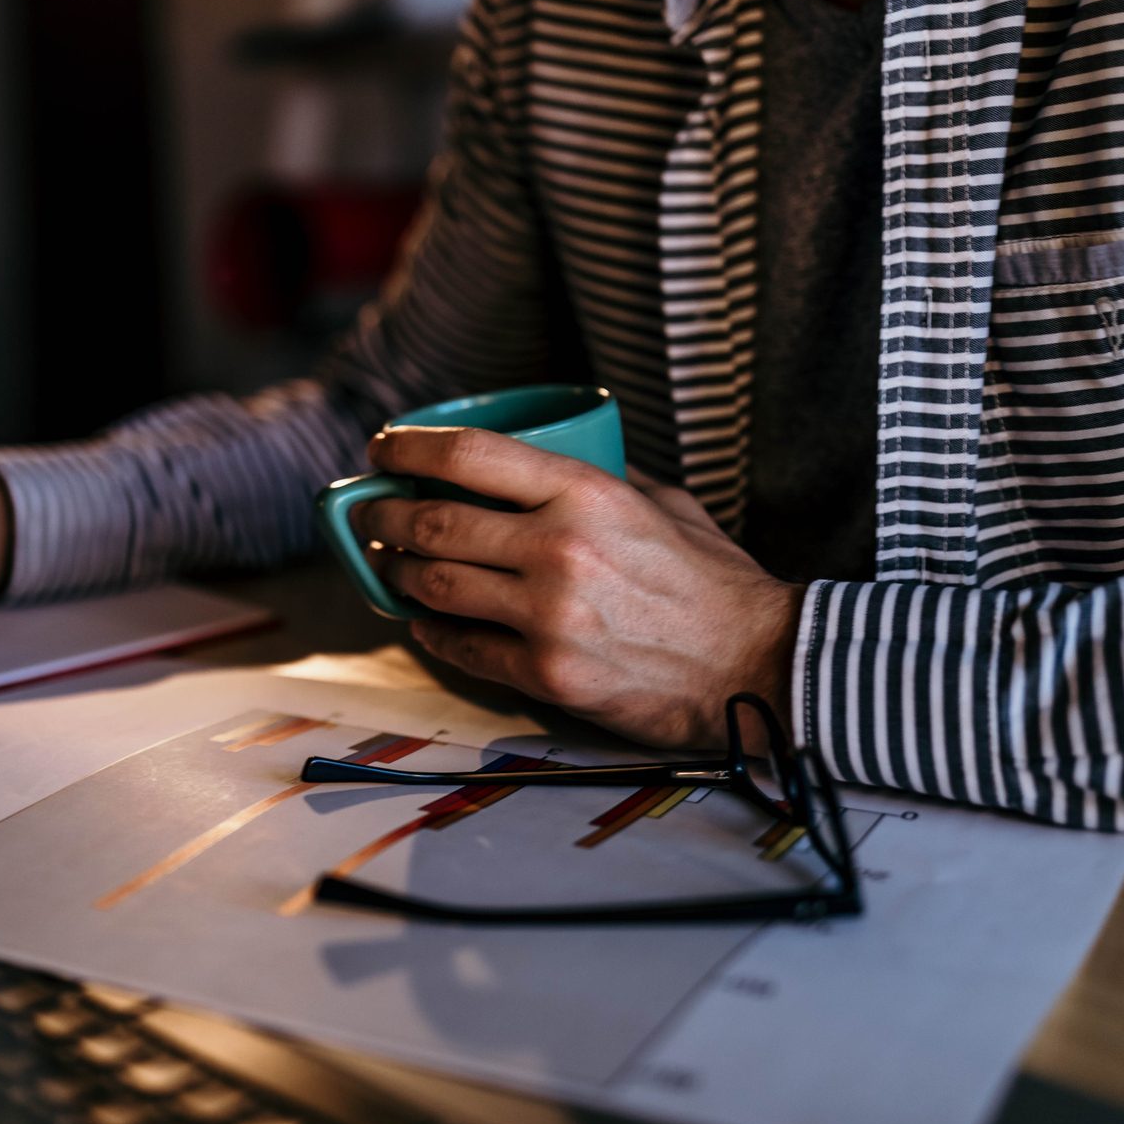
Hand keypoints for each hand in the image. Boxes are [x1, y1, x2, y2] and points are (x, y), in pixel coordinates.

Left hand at [353, 428, 803, 751]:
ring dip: (394, 572)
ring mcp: (548, 617)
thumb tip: (550, 452)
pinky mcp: (547, 676)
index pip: (470, 455)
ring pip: (435, 586)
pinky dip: (431, 630)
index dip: (410, 447)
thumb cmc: (713, 583)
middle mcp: (559, 551)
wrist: (756, 667)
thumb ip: (606, 475)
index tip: (383, 448)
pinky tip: (421, 618)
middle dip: (383, 514)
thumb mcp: (666, 504)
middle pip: (434, 522)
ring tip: (384, 562)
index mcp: (586, 495)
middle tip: (367, 510)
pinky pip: (462, 647)